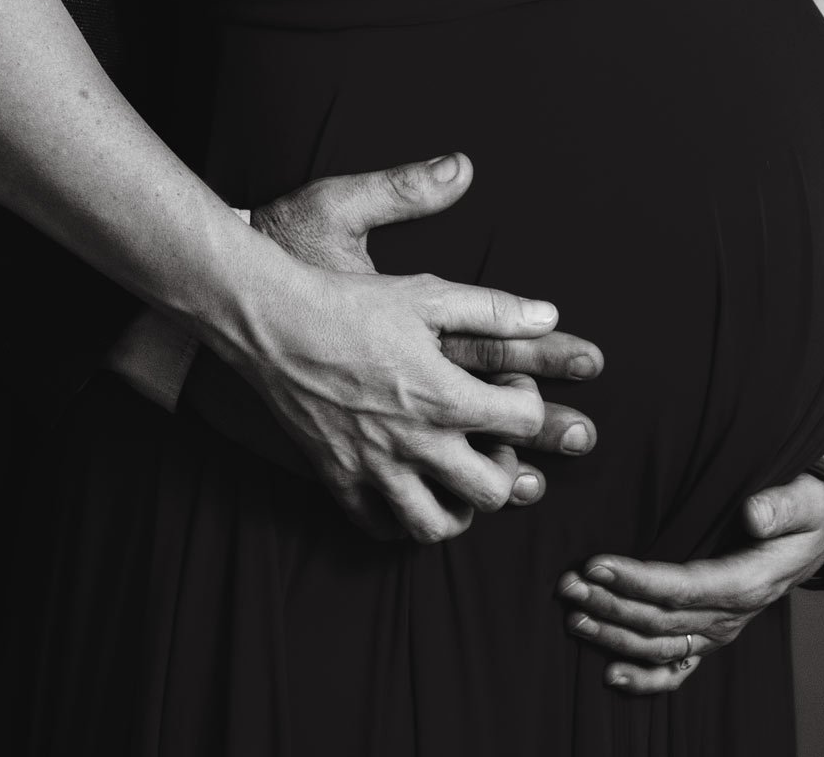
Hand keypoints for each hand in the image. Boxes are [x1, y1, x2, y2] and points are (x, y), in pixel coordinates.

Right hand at [244, 152, 602, 530]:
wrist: (276, 323)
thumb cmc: (352, 304)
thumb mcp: (427, 295)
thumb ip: (492, 309)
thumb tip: (547, 316)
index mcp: (446, 396)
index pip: (524, 422)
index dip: (528, 400)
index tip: (509, 383)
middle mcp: (417, 443)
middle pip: (492, 491)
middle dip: (505, 467)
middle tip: (489, 439)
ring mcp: (376, 469)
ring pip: (436, 526)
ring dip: (457, 508)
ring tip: (454, 475)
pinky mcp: (340, 480)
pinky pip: (381, 528)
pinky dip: (400, 519)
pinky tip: (407, 488)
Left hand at [558, 471, 823, 693]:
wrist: (817, 534)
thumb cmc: (806, 511)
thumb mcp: (805, 501)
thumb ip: (781, 506)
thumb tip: (753, 515)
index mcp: (747, 583)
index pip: (682, 587)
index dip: (637, 580)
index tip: (595, 564)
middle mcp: (730, 616)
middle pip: (661, 619)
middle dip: (610, 604)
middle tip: (567, 585)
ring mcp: (719, 631)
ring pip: (660, 644)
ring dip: (614, 634)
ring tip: (574, 615)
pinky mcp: (712, 634)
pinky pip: (677, 668)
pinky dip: (644, 678)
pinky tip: (610, 676)